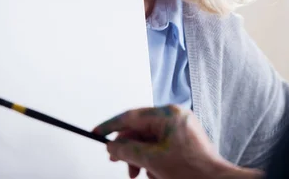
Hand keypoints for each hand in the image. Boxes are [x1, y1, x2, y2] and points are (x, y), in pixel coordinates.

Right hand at [93, 105, 232, 178]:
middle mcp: (175, 117)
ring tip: (140, 173)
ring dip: (141, 159)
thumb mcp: (151, 160)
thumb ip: (126, 150)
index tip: (96, 133)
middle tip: (117, 161)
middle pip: (139, 130)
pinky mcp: (184, 140)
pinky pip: (160, 147)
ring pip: (148, 141)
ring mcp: (181, 128)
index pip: (131, 116)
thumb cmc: (192, 170)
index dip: (111, 126)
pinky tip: (155, 174)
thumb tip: (112, 146)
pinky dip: (153, 161)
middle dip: (129, 149)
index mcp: (168, 114)